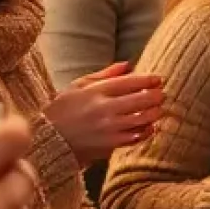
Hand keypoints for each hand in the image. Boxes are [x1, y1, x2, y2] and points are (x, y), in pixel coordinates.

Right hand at [44, 61, 163, 165]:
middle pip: (141, 99)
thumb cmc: (63, 110)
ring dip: (155, 113)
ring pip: (143, 118)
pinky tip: (150, 126)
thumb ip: (104, 75)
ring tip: (158, 109)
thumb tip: (128, 64)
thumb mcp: (78, 86)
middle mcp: (105, 108)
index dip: (148, 79)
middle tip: (161, 94)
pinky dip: (146, 131)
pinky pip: (136, 137)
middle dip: (156, 96)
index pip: (131, 82)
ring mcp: (109, 127)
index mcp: (97, 91)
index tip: (158, 79)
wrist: (48, 140)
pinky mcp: (110, 144)